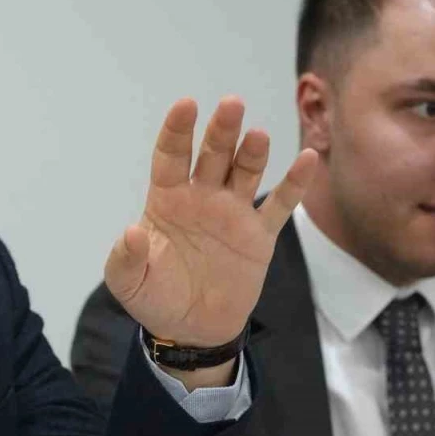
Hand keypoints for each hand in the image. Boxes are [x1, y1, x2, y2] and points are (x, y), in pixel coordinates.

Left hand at [104, 97, 316, 356]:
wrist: (192, 330)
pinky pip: (281, 205)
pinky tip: (308, 160)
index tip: (186, 105)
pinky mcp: (259, 235)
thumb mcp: (128, 283)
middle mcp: (202, 197)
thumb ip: (126, 258)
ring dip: (252, 152)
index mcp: (167, 200)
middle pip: (212, 154)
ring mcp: (233, 213)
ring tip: (257, 136)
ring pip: (245, 172)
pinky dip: (295, 183)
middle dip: (221, 130)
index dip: (177, 131)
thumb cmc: (155, 298)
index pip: (171, 156)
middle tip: (231, 105)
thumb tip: (131, 233)